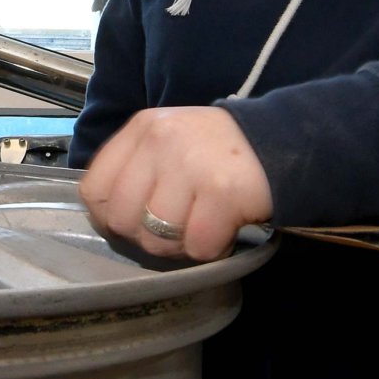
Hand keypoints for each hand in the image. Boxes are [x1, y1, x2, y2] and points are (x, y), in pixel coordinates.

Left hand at [78, 107, 271, 261]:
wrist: (284, 140)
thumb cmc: (219, 152)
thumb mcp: (170, 143)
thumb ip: (137, 171)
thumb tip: (107, 219)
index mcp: (142, 129)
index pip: (95, 188)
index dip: (108, 218)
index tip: (133, 224)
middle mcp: (161, 141)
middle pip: (123, 219)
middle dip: (148, 237)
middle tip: (178, 228)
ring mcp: (190, 165)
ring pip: (158, 239)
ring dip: (182, 246)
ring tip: (203, 224)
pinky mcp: (222, 191)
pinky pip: (197, 246)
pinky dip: (211, 249)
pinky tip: (224, 229)